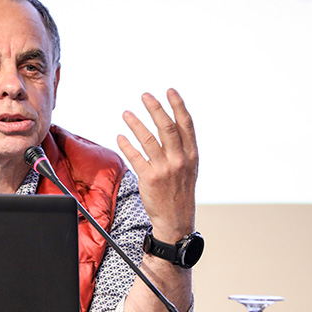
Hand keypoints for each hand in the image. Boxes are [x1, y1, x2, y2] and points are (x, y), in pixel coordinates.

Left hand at [117, 89, 197, 243]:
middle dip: (156, 109)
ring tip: (126, 113)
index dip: (178, 106)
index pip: (186, 125)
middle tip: (145, 95)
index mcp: (191, 155)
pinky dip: (126, 145)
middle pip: (167, 128)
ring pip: (148, 140)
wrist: (176, 220)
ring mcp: (164, 170)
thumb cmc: (180, 191)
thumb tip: (170, 122)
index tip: (170, 91)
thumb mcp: (189, 168)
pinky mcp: (149, 179)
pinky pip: (135, 157)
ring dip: (135, 124)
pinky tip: (120, 136)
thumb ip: (182, 147)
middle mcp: (179, 160)